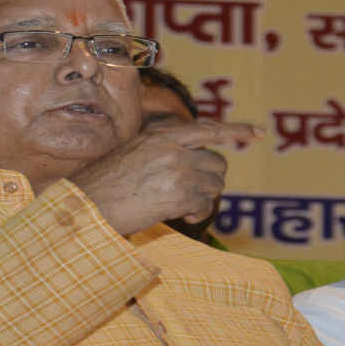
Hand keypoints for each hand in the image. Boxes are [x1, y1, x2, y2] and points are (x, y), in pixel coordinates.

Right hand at [69, 114, 262, 235]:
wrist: (86, 204)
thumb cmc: (103, 184)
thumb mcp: (131, 155)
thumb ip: (161, 152)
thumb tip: (190, 165)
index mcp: (160, 135)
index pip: (207, 128)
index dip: (236, 131)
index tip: (258, 133)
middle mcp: (172, 148)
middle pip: (217, 162)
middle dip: (212, 180)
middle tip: (196, 194)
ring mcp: (176, 170)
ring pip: (215, 185)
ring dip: (205, 199)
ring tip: (186, 207)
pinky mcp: (178, 195)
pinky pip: (206, 203)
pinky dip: (200, 212)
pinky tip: (185, 216)